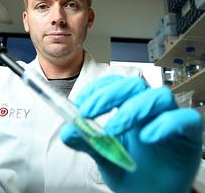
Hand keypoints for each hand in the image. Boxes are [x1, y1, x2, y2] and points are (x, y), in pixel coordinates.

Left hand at [60, 75, 202, 192]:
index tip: (81, 103)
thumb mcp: (103, 156)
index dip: (98, 89)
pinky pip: (186, 119)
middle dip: (109, 95)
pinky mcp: (188, 135)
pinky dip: (165, 124)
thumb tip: (68, 131)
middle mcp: (149, 109)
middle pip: (134, 84)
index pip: (115, 84)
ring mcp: (169, 119)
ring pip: (159, 95)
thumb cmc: (129, 171)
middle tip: (89, 112)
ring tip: (113, 129)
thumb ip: (87, 141)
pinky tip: (146, 137)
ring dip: (132, 109)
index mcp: (129, 108)